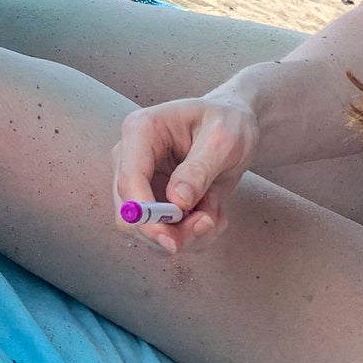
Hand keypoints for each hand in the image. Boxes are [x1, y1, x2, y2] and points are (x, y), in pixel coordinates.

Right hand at [112, 91, 259, 253]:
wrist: (233, 125)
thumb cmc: (226, 122)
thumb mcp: (222, 140)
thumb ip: (200, 169)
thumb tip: (177, 201)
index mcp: (141, 131)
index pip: (129, 181)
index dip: (145, 215)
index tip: (172, 240)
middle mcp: (131, 158)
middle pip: (130, 214)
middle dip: (169, 231)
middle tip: (207, 224)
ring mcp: (140, 183)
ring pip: (147, 231)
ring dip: (186, 235)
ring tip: (216, 214)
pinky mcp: (153, 202)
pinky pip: (164, 234)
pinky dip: (192, 236)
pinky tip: (212, 214)